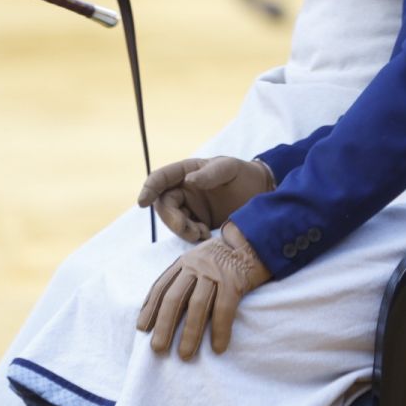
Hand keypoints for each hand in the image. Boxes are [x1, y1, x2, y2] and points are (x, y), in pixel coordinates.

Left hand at [137, 220, 270, 358]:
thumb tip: (169, 306)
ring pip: (198, 306)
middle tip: (158, 348)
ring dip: (190, 333)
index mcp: (185, 261)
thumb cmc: (229, 257)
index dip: (150, 308)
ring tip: (185, 354)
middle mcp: (197, 265)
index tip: (143, 328)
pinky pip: (225, 309)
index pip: (162, 286)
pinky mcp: (235, 280)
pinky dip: (221, 330)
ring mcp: (216, 272)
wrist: (259, 241)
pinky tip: (218, 348)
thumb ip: (186, 275)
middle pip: (175, 298)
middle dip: (164, 325)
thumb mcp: (201, 258)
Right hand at [139, 156, 275, 242]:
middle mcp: (183, 190)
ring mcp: (189, 208)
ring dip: (182, 230)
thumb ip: (211, 173)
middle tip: (189, 229)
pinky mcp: (197, 223)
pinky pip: (185, 232)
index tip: (143, 202)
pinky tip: (206, 236)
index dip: (149, 189)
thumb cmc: (244, 175)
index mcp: (186, 172)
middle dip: (171, 219)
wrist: (262, 193)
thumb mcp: (230, 168)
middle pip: (163, 204)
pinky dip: (191, 236)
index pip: (160, 178)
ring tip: (202, 233)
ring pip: (172, 221)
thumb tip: (188, 181)